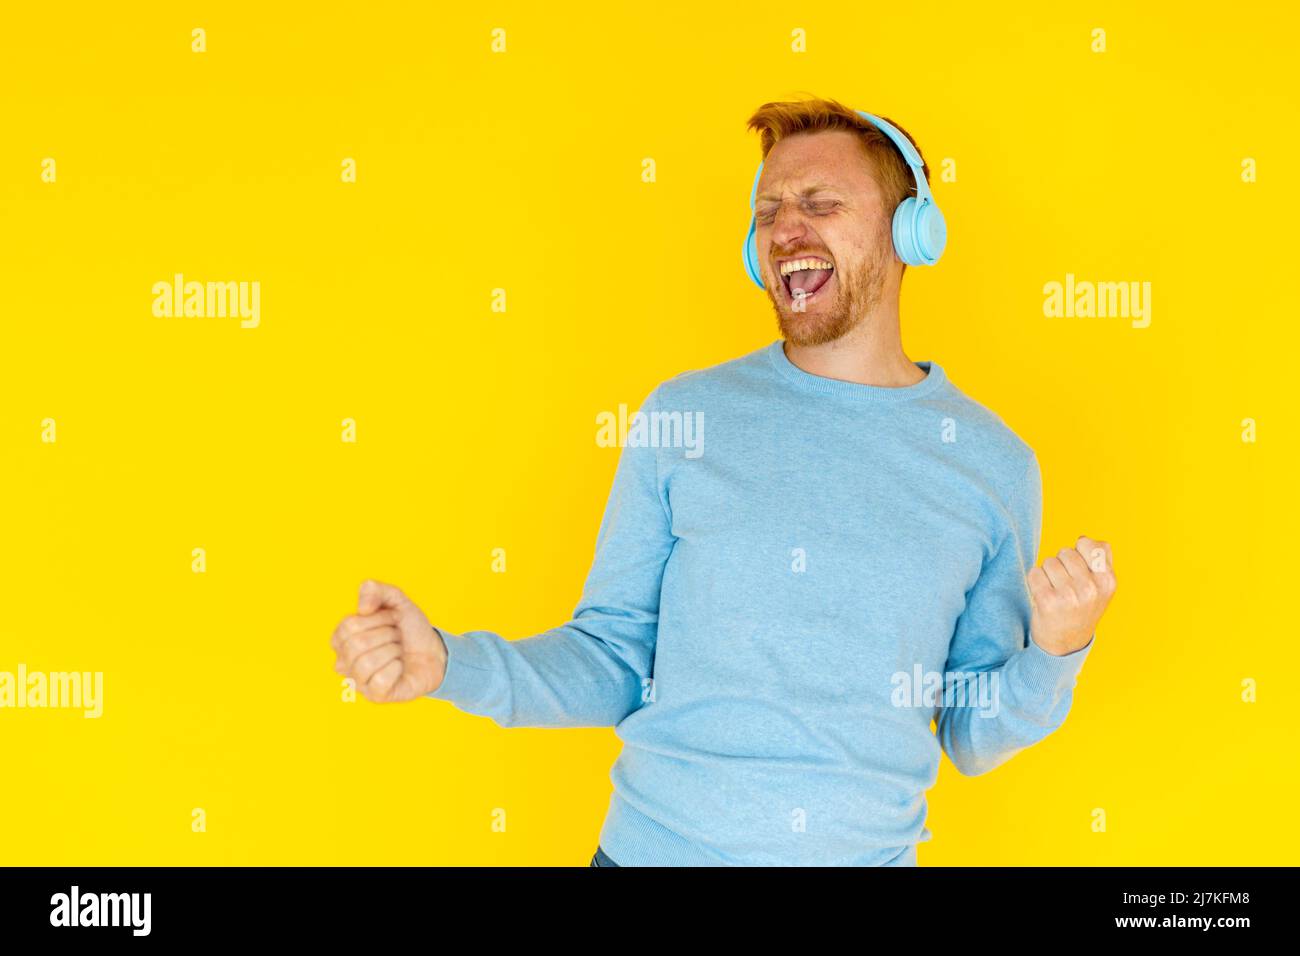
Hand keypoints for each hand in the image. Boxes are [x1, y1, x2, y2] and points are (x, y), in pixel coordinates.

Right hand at [330, 579, 447, 701]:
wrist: (435, 650)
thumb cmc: (409, 628)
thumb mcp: (396, 600)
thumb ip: (375, 590)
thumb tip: (363, 607)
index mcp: (342, 638)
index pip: (349, 625)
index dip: (378, 618)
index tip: (392, 619)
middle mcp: (344, 662)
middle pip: (357, 644)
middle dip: (388, 635)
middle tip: (398, 637)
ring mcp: (358, 681)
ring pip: (367, 663)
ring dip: (393, 651)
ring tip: (399, 652)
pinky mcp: (375, 696)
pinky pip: (380, 680)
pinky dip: (397, 668)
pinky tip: (401, 667)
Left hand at [1027, 535, 1116, 655]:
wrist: (1066, 644)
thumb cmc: (1083, 608)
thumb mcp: (1102, 586)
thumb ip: (1100, 559)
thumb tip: (1083, 538)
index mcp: (1108, 581)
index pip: (1089, 544)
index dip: (1079, 552)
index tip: (1080, 570)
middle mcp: (1091, 588)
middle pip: (1065, 552)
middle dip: (1062, 564)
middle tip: (1066, 586)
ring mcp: (1069, 595)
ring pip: (1048, 561)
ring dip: (1048, 573)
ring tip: (1056, 592)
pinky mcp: (1047, 601)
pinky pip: (1034, 573)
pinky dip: (1035, 581)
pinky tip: (1043, 596)